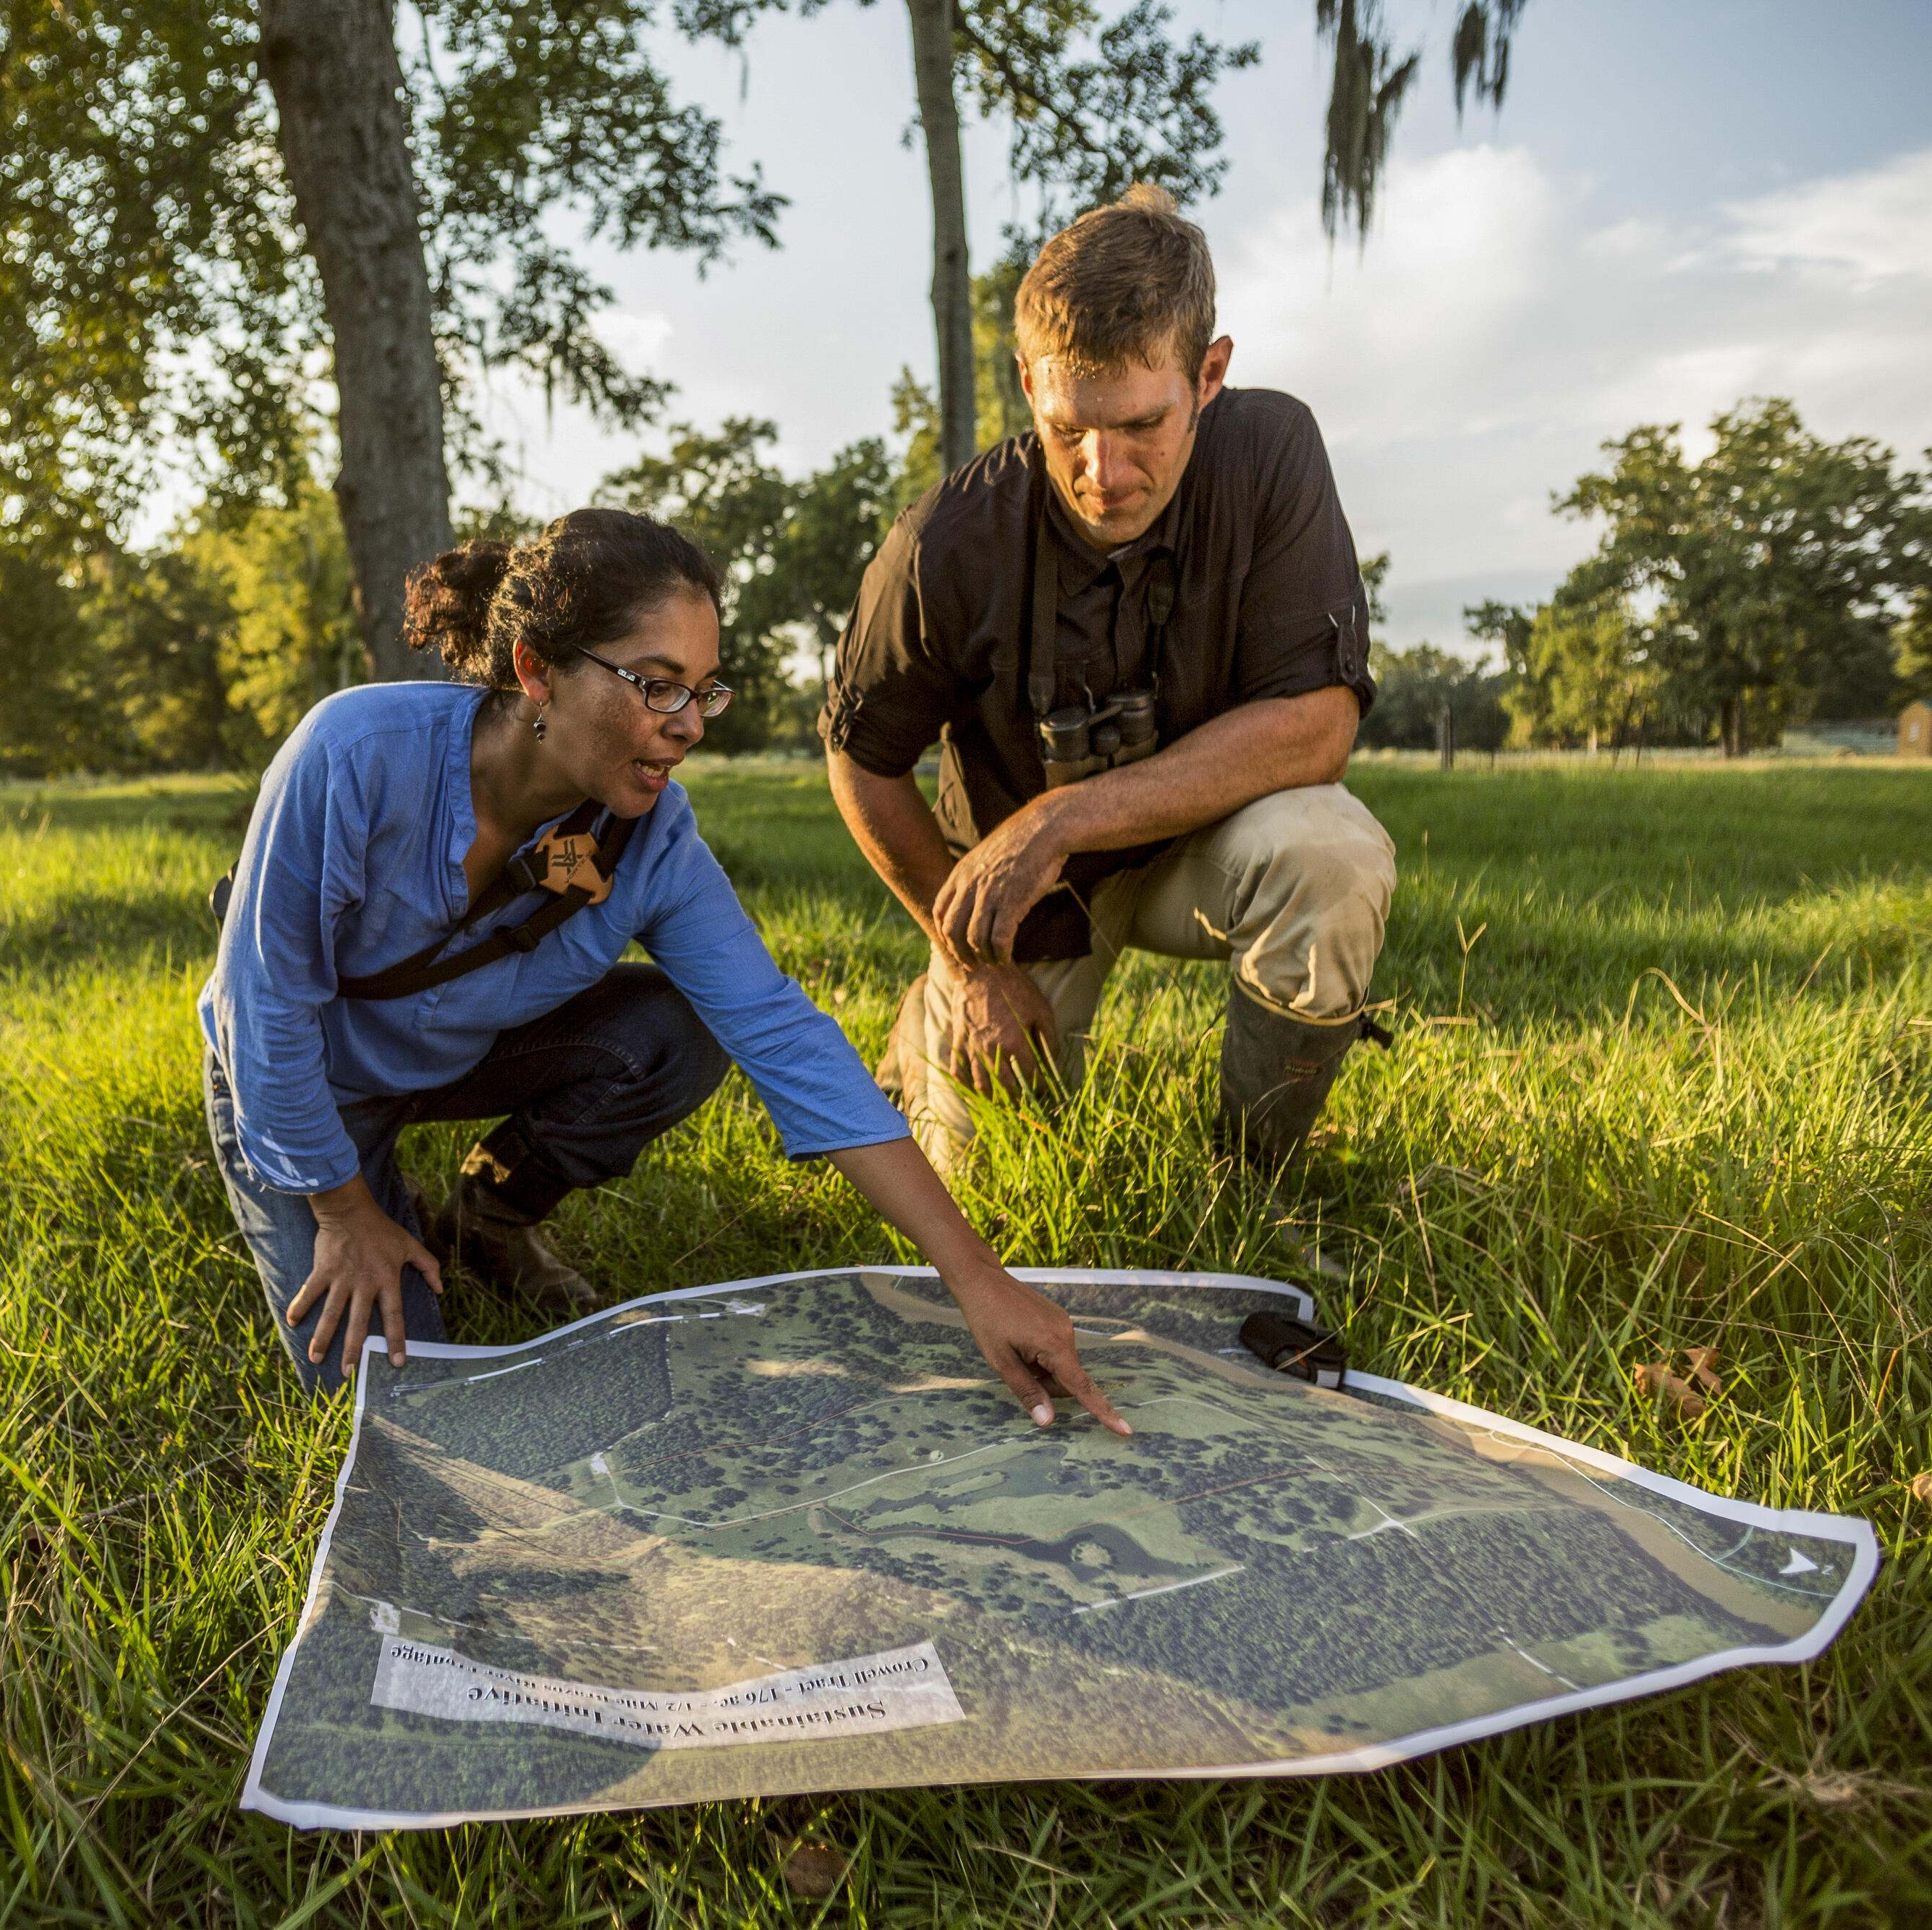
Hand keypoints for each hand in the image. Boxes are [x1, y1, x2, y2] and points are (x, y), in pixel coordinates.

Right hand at [289, 1178, 442, 1374]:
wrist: (351, 1211)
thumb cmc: (382, 1230)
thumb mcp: (410, 1246)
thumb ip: (428, 1266)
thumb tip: (441, 1289)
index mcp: (387, 1280)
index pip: (394, 1316)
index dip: (396, 1339)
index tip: (396, 1362)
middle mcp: (364, 1284)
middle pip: (358, 1323)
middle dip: (353, 1350)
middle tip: (349, 1372)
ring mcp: (341, 1278)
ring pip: (331, 1314)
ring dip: (323, 1338)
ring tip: (316, 1358)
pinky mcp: (322, 1271)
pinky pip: (309, 1292)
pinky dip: (299, 1305)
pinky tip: (291, 1322)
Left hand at [932, 802, 1068, 966]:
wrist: (1043, 829)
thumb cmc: (1020, 845)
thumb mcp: (985, 857)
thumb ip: (974, 878)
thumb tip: (972, 902)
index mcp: (960, 874)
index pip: (940, 912)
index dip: (945, 935)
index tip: (957, 948)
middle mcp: (970, 885)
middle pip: (952, 931)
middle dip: (960, 953)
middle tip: (973, 965)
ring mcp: (990, 894)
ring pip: (975, 939)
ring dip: (983, 957)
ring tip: (994, 962)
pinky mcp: (1012, 902)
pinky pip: (999, 939)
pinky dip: (1001, 953)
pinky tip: (1007, 957)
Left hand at [946, 1262, 1130, 1435]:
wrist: (982, 1280)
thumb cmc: (987, 1320)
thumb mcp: (1001, 1362)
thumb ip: (1027, 1391)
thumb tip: (1048, 1422)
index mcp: (1054, 1345)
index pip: (1082, 1386)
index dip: (1103, 1411)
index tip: (1126, 1431)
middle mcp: (1067, 1333)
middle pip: (1067, 1378)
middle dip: (1045, 1383)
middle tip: (1015, 1367)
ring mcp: (1064, 1323)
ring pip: (1061, 1365)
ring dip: (1041, 1369)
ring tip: (1015, 1350)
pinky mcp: (1058, 1318)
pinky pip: (1056, 1349)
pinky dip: (1042, 1355)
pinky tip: (1020, 1340)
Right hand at [948, 964, 1058, 1096]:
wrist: (982, 969)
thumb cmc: (1015, 988)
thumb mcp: (1041, 1009)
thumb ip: (1049, 1038)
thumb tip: (1053, 1061)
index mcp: (1015, 1043)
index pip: (1030, 1077)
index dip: (1040, 1087)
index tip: (1044, 1090)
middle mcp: (992, 1051)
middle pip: (1005, 1088)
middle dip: (1017, 1099)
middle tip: (1025, 1102)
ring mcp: (972, 1048)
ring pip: (981, 1085)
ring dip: (993, 1098)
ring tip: (1002, 1102)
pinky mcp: (959, 1041)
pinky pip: (958, 1071)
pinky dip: (966, 1084)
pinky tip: (975, 1088)